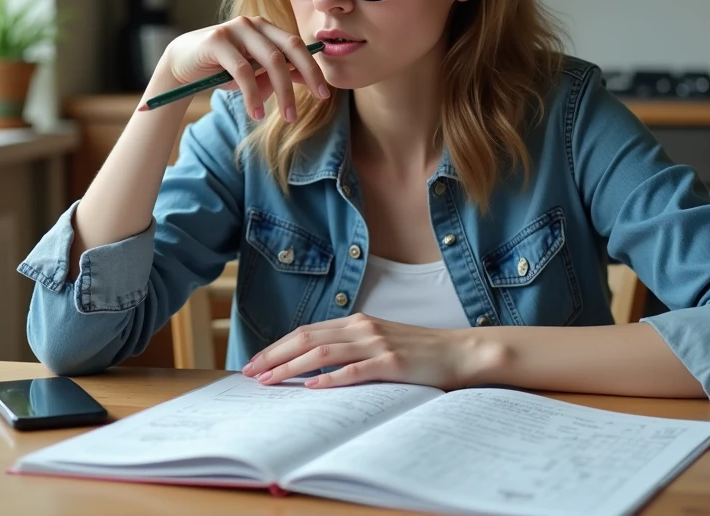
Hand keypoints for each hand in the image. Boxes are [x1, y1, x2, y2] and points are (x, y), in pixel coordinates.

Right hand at [157, 16, 329, 121]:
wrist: (182, 64)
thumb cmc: (222, 70)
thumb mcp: (255, 75)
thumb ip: (279, 75)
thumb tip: (310, 82)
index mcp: (266, 29)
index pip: (297, 46)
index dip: (313, 68)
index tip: (324, 93)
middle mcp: (253, 24)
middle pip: (289, 49)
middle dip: (307, 76)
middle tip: (318, 101)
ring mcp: (235, 29)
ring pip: (271, 61)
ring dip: (283, 92)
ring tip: (288, 118)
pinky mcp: (217, 40)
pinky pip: (243, 71)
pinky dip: (253, 95)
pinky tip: (256, 113)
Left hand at [241, 313, 475, 389]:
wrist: (460, 352)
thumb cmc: (420, 352)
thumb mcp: (381, 342)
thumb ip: (352, 347)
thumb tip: (315, 364)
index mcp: (358, 322)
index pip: (307, 331)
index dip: (278, 346)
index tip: (256, 362)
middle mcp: (363, 328)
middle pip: (306, 338)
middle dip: (274, 356)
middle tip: (249, 372)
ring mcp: (377, 344)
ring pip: (322, 352)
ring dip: (291, 367)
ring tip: (269, 381)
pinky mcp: (392, 363)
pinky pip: (354, 370)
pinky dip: (329, 378)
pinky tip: (310, 387)